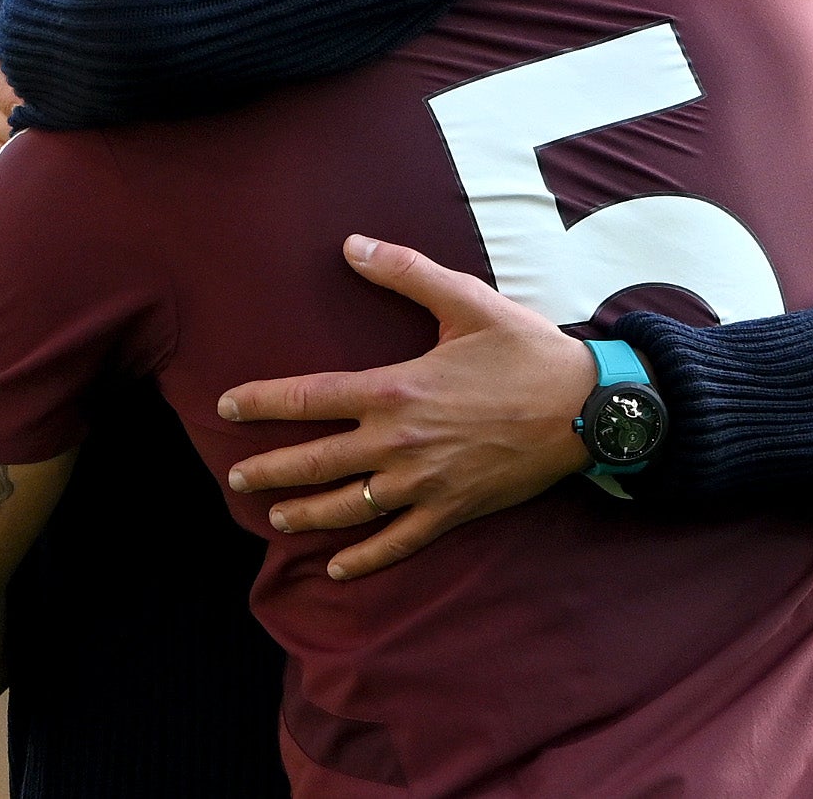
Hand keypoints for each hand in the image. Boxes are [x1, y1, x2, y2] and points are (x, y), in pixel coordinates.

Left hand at [216, 236, 596, 580]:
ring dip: (305, 514)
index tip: (226, 407)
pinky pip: (398, 543)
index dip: (262, 402)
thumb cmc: (526, 350)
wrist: (586, 408)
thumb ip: (404, 271)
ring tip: (274, 516)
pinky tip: (337, 567)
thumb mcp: (465, 300)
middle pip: (316, 461)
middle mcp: (399, 442)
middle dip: (269, 469)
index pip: (309, 397)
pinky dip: (364, 557)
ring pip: (348, 507)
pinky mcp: (452, 511)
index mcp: (396, 388)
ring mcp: (424, 483)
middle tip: (234, 478)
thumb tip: (350, 244)